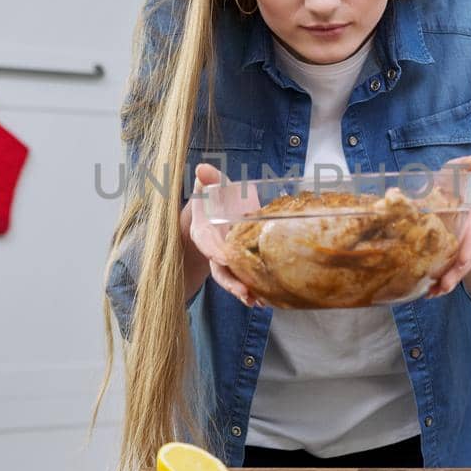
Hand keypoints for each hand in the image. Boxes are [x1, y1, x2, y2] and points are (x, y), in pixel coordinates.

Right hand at [182, 163, 264, 308]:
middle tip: (246, 294)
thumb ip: (209, 178)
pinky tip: (268, 299)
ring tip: (259, 301)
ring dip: (244, 291)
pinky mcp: (241, 263)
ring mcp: (226, 259)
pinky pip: (245, 278)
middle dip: (231, 283)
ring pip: (232, 278)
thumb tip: (201, 169)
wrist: (222, 206)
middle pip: (219, 269)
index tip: (224, 258)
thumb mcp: (214, 183)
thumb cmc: (218, 194)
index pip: (206, 243)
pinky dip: (255, 289)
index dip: (214, 251)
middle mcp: (213, 249)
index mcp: (203, 230)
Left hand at [424, 155, 470, 298]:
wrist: (462, 203)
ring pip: (454, 270)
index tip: (463, 259)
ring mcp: (458, 249)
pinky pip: (443, 272)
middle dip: (456, 274)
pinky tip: (427, 294)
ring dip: (444, 284)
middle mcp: (469, 238)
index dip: (470, 247)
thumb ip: (468, 168)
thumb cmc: (461, 187)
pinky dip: (436, 284)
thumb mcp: (464, 176)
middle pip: (465, 260)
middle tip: (443, 286)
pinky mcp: (446, 256)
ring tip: (432, 294)